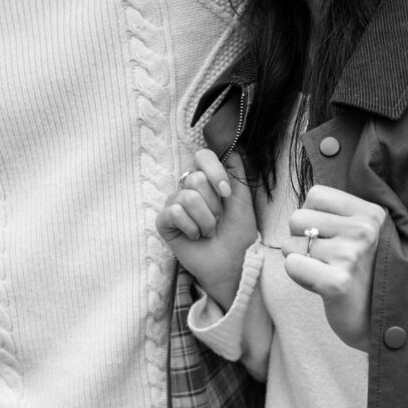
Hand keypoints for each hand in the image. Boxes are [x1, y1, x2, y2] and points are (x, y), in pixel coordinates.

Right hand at [156, 149, 256, 309]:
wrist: (233, 262)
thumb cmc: (238, 233)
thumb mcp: (243, 197)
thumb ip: (236, 170)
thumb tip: (232, 145)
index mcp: (206, 180)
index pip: (202, 156)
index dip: (214, 172)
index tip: (226, 193)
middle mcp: (188, 189)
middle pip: (195, 179)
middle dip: (213, 204)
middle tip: (218, 220)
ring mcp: (174, 205)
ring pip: (187, 197)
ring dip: (205, 219)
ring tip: (209, 231)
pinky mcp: (164, 223)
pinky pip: (174, 212)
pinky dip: (191, 227)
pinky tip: (195, 237)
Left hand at [281, 185, 385, 351]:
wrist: (385, 324)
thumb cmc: (367, 276)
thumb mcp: (368, 235)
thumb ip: (341, 214)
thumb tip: (304, 202)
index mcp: (372, 214)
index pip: (316, 195)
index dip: (314, 216)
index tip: (330, 236)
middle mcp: (364, 230)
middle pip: (297, 217)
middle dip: (302, 239)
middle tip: (326, 260)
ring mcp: (351, 255)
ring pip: (290, 243)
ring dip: (301, 260)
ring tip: (326, 273)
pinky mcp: (337, 282)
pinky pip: (291, 265)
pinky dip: (299, 277)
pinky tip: (320, 286)